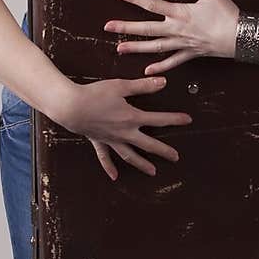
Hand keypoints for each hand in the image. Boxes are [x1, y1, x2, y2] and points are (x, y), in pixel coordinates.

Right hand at [60, 77, 192, 180]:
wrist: (70, 106)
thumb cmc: (94, 94)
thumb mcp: (120, 86)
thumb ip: (142, 86)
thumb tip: (163, 82)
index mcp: (131, 118)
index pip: (158, 120)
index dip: (174, 119)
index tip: (188, 120)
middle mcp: (124, 133)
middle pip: (148, 145)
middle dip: (163, 151)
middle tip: (175, 157)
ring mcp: (111, 139)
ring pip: (129, 155)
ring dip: (141, 164)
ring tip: (152, 172)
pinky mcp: (98, 141)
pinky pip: (104, 157)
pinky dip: (109, 167)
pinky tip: (115, 177)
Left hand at [103, 0, 239, 73]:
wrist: (240, 37)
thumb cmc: (226, 14)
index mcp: (180, 13)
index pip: (152, 5)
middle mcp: (177, 29)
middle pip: (147, 28)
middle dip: (126, 27)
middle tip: (107, 27)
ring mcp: (182, 43)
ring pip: (155, 47)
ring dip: (137, 48)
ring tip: (119, 49)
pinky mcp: (191, 53)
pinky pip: (172, 62)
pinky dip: (160, 66)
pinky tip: (147, 70)